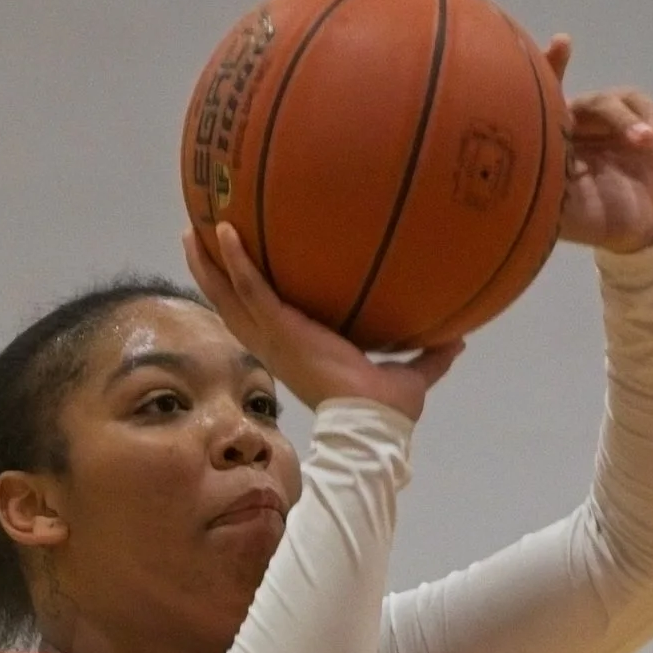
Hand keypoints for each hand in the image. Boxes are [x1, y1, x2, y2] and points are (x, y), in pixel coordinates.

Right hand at [181, 221, 461, 414]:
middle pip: (231, 307)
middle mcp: (276, 346)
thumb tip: (460, 340)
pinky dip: (237, 261)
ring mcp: (274, 338)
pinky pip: (252, 289)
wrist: (374, 423)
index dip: (244, 299)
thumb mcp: (411, 376)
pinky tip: (226, 230)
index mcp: (296, 353)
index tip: (236, 274)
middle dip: (210, 276)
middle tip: (196, 241)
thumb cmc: (386, 412)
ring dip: (207, 264)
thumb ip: (430, 356)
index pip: (261, 322)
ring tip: (192, 230)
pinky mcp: (281, 330)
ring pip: (228, 297)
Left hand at [544, 36, 652, 253]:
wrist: (644, 226)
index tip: (547, 52)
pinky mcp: (635, 120)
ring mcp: (605, 123)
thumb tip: (527, 186)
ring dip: (628, 120)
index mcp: (553, 148)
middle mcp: (574, 128)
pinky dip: (650, 115)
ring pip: (610, 103)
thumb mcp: (569, 218)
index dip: (538, 82)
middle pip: (576, 102)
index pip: (538, 112)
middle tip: (562, 47)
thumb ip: (550, 198)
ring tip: (647, 141)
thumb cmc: (599, 221)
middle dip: (571, 76)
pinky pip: (638, 103)